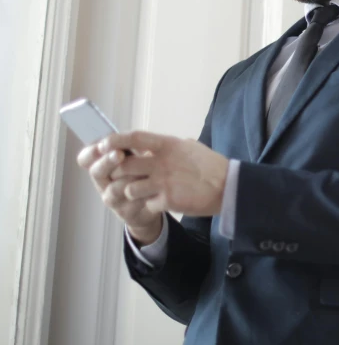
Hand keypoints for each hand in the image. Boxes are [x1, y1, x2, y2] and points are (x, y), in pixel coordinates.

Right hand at [77, 144, 162, 244]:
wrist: (157, 197)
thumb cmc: (144, 169)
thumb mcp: (137, 153)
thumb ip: (129, 144)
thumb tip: (122, 137)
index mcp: (102, 165)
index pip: (86, 158)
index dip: (91, 152)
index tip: (102, 145)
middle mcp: (103, 183)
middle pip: (97, 172)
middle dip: (108, 161)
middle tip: (119, 153)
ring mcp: (113, 200)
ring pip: (115, 188)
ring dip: (130, 177)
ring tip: (144, 170)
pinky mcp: (126, 213)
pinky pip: (133, 202)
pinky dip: (144, 192)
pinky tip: (153, 185)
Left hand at [100, 131, 229, 216]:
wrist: (228, 186)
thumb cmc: (210, 165)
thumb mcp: (189, 147)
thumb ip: (170, 146)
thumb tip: (156, 145)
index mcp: (167, 144)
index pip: (134, 138)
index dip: (115, 140)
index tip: (103, 144)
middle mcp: (163, 161)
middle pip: (125, 165)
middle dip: (116, 173)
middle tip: (116, 178)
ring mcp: (164, 181)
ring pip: (130, 188)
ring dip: (129, 193)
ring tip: (137, 195)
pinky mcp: (168, 200)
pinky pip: (145, 205)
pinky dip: (146, 207)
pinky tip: (154, 205)